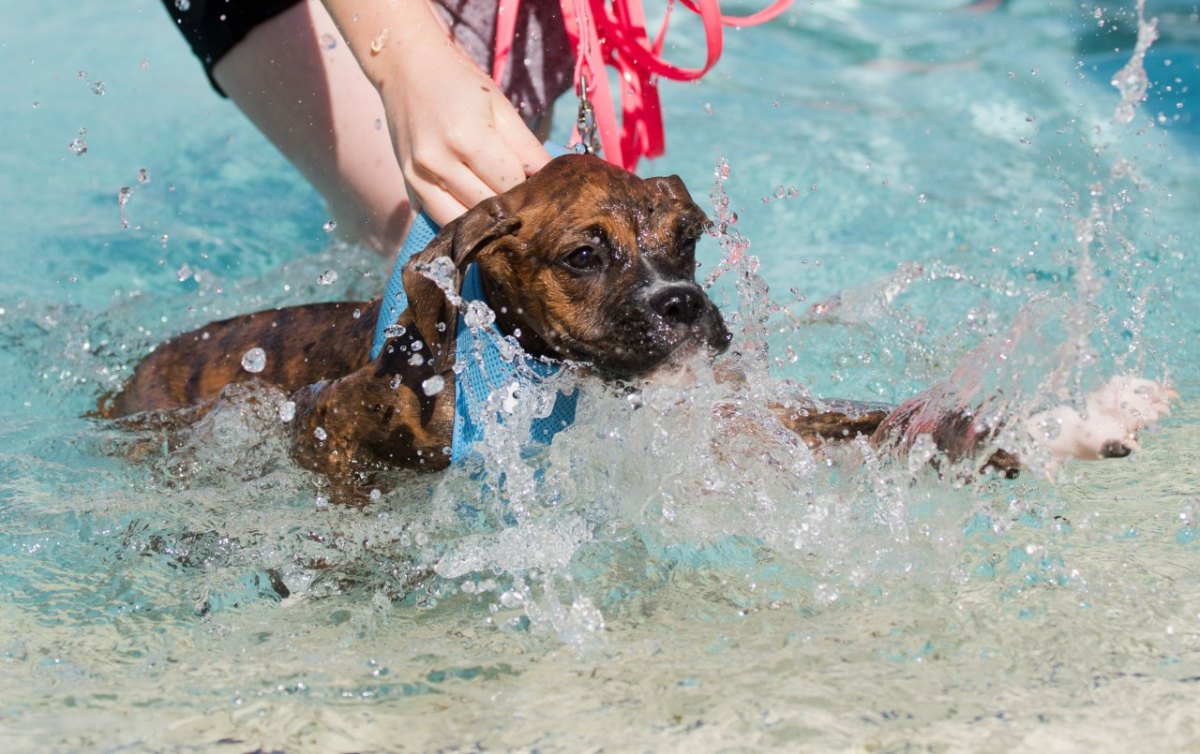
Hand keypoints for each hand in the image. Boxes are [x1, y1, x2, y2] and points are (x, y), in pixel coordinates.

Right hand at [382, 29, 550, 224]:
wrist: (407, 69)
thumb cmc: (459, 84)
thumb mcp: (500, 107)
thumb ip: (527, 147)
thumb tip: (551, 179)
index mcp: (465, 136)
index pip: (509, 184)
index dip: (529, 190)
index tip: (540, 189)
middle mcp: (438, 161)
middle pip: (487, 207)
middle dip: (510, 207)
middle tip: (525, 202)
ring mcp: (418, 176)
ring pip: (464, 221)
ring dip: (486, 220)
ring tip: (502, 209)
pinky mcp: (409, 186)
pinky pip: (441, 219)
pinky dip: (462, 221)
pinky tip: (476, 212)